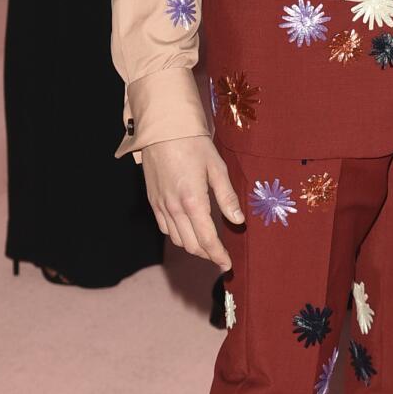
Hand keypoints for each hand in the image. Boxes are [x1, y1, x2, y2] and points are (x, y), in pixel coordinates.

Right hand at [140, 135, 243, 270]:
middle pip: (191, 244)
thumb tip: (239, 221)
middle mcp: (174, 207)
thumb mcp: (217, 167)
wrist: (162, 129)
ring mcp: (161, 205)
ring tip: (208, 247)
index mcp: (193, 200)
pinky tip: (189, 232)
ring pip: (177, 239)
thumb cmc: (193, 144)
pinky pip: (165, 227)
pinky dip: (178, 236)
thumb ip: (227, 197)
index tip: (227, 264)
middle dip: (207, 255)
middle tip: (221, 257)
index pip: (207, 239)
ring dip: (193, 247)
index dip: (218, 255)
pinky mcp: (153, 200)